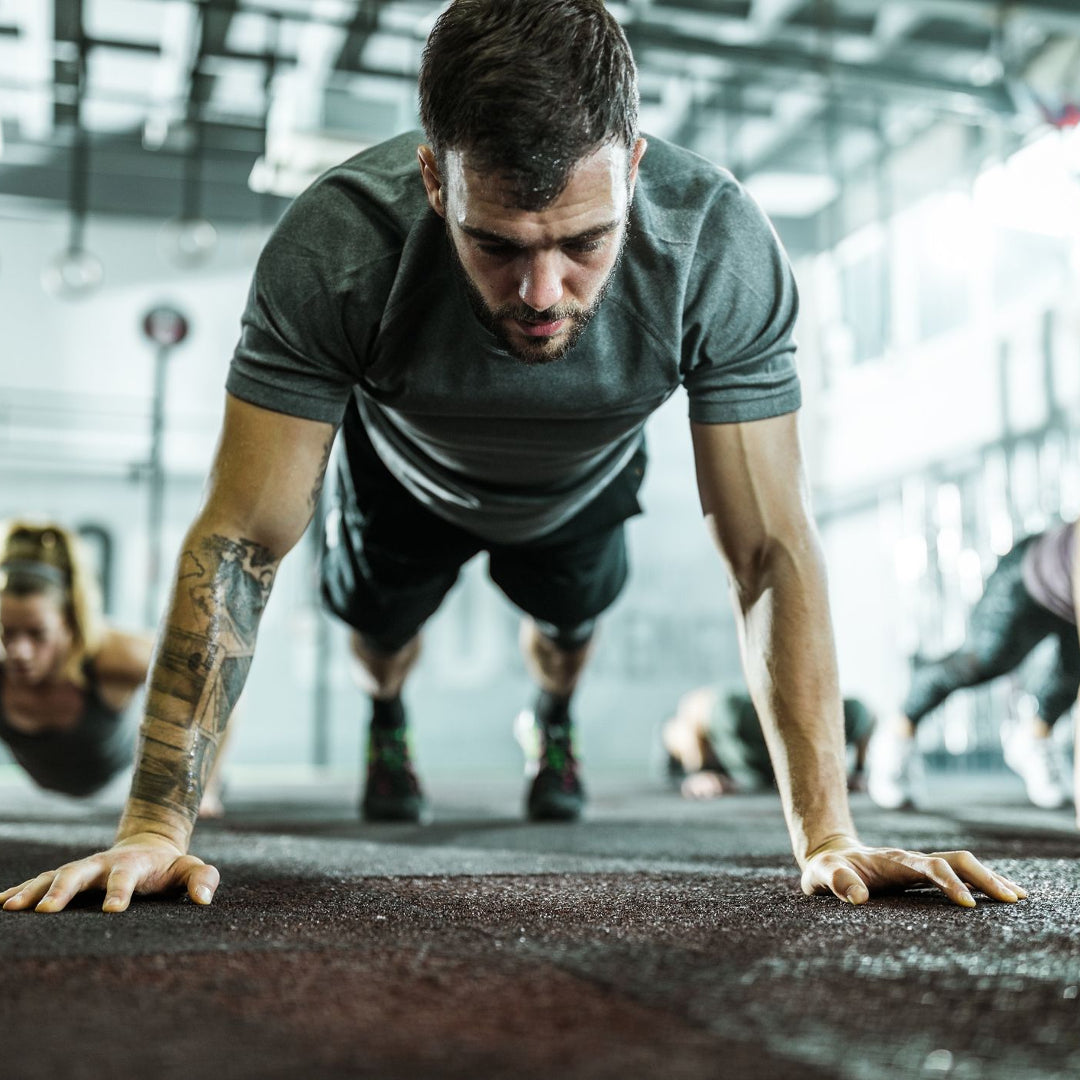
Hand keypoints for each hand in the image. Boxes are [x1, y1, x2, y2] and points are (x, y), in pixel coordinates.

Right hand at [0, 834, 219, 913]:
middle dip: (62, 889)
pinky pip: (40, 881)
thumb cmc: (170, 866)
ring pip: (53, 875)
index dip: (120, 891)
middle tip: (45, 910)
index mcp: (132, 864)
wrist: (149, 846)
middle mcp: (101, 864)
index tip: (113, 910)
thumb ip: (202, 879)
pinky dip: (20, 889)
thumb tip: (205, 899)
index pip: (125, 877)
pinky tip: (0, 903)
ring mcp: (82, 869)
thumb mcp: (190, 869)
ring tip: (10, 908)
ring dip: (32, 890)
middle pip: (79, 872)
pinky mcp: (68, 876)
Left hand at [800, 836, 1026, 907]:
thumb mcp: (822, 875)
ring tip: (1019, 898)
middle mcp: (913, 860)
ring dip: (990, 879)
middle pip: (957, 861)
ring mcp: (921, 867)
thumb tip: (857, 897)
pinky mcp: (924, 876)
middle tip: (1012, 900)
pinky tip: (1000, 896)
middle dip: (985, 877)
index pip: (929, 866)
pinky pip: (959, 875)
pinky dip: (982, 883)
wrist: (831, 858)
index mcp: (894, 860)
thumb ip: (836, 881)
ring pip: (963, 865)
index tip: (967, 905)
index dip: (949, 882)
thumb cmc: (828, 869)